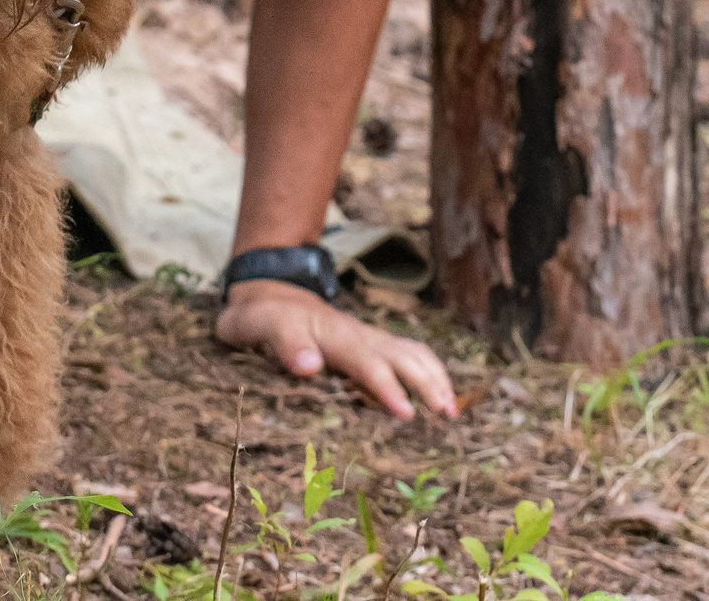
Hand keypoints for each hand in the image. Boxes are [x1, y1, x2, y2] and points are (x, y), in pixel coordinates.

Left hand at [213, 279, 455, 419]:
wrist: (268, 292)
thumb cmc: (259, 316)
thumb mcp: (255, 326)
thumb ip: (282, 343)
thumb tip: (309, 367)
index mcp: (332, 335)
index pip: (365, 363)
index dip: (386, 387)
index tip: (406, 413)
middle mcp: (357, 335)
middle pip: (402, 356)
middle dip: (428, 383)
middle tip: (448, 415)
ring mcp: (367, 339)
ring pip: (411, 353)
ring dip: (435, 378)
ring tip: (453, 412)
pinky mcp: (370, 347)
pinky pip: (408, 356)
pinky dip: (430, 373)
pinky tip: (439, 397)